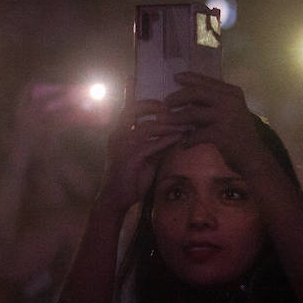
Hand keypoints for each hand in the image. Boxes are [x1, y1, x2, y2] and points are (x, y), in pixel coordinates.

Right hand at [98, 96, 189, 212]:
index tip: (163, 105)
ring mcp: (124, 145)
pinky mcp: (132, 156)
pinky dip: (168, 140)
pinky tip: (180, 138)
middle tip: (174, 110)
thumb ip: (156, 146)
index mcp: (118, 133)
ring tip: (185, 125)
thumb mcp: (145, 158)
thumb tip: (175, 137)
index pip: (130, 109)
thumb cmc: (130, 178)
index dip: (147, 104)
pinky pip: (154, 144)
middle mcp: (118, 135)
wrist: (116, 198)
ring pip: (149, 127)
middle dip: (156, 107)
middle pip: (135, 110)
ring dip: (169, 125)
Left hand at [160, 72, 271, 175]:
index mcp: (232, 92)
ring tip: (164, 121)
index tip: (175, 77)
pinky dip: (187, 140)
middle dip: (177, 97)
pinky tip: (182, 145)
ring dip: (175, 118)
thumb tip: (186, 96)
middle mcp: (230, 101)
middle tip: (164, 103)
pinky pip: (196, 135)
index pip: (206, 81)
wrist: (253, 156)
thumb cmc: (238, 134)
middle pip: (196, 93)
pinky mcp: (221, 134)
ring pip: (192, 113)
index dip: (189, 78)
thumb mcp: (229, 111)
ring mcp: (226, 117)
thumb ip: (212, 102)